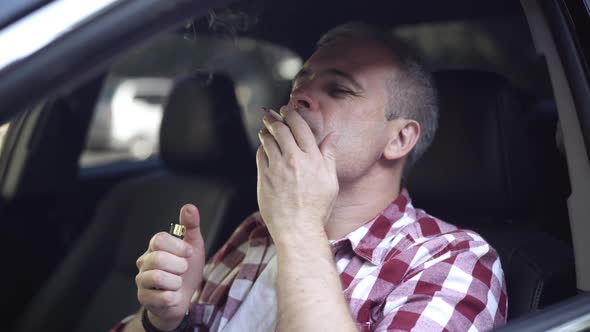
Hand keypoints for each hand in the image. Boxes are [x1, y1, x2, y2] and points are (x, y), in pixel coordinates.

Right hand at [135, 204, 205, 329]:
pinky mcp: (143, 298)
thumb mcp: (194, 247)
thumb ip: (191, 226)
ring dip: (176, 282)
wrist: (183, 299)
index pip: (159, 239)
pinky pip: (161, 297)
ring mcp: (141, 280)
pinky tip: (174, 296)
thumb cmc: (187, 271)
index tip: (189, 253)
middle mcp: (144, 262)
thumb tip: (189, 206)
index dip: (179, 247)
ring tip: (178, 284)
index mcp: (155, 247)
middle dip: (179, 266)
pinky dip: (174, 297)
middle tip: (183, 270)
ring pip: (157, 277)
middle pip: (158, 258)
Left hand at [256, 105, 338, 241]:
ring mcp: (277, 168)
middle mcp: (294, 159)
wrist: (298, 229)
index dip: (291, 115)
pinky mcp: (264, 178)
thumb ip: (329, 155)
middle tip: (270, 114)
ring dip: (265, 131)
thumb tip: (332, 135)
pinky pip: (260, 155)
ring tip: (265, 129)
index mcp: (312, 158)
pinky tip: (263, 147)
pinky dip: (261, 148)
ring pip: (267, 140)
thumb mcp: (331, 181)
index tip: (287, 110)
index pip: (300, 127)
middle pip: (280, 129)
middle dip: (274, 118)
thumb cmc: (317, 208)